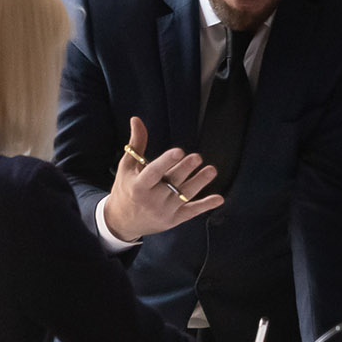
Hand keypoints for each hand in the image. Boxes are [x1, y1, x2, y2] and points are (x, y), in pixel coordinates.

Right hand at [101, 115, 221, 242]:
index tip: (179, 151)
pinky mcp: (173, 220)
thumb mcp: (127, 167)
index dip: (166, 162)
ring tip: (211, 170)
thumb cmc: (126, 189)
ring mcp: (163, 212)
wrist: (122, 222)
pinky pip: (191, 212)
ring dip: (199, 183)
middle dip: (185, 170)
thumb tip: (136, 119)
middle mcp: (151, 200)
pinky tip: (218, 198)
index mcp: (138, 186)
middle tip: (197, 157)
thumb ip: (136, 144)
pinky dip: (205, 206)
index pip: (153, 172)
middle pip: (172, 183)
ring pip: (184, 196)